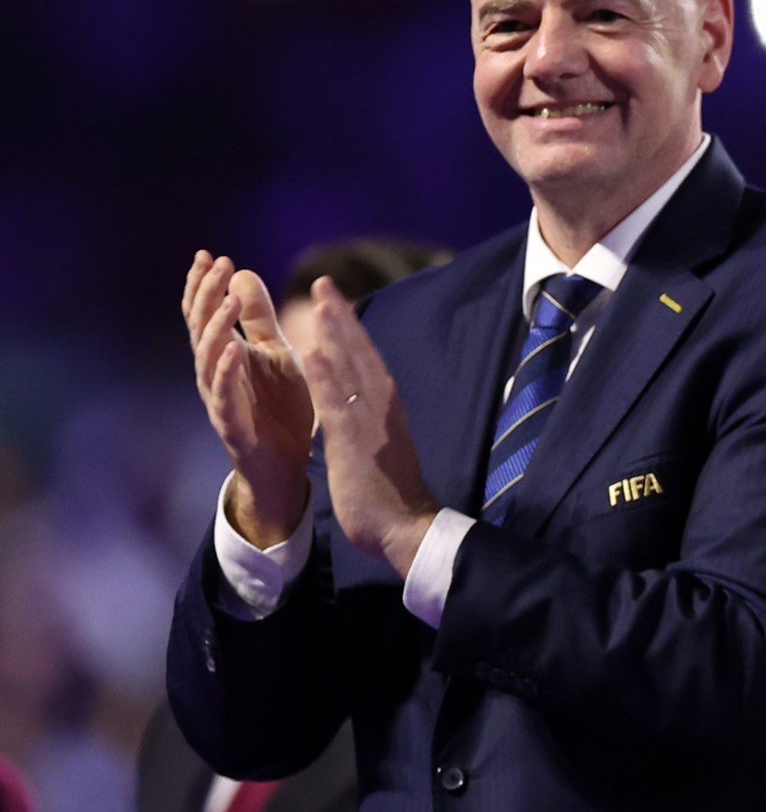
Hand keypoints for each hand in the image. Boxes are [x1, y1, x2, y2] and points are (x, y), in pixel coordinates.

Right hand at [183, 252, 313, 546]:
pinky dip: (226, 372)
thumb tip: (241, 272)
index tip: (209, 254)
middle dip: (206, 295)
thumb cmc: (278, 406)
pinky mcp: (231, 423)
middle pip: (201, 327)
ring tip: (225, 300)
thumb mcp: (273, 353)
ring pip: (206, 358)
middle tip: (215, 264)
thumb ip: (258, 317)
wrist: (286, 464)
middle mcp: (215, 373)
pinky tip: (233, 350)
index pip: (206, 313)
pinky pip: (223, 395)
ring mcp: (219, 398)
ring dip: (216, 327)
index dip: (204, 284)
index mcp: (225, 354)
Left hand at [293, 280, 441, 577]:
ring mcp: (371, 426)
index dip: (349, 330)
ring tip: (321, 300)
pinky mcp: (357, 446)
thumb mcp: (378, 448)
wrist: (406, 530)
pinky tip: (312, 353)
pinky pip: (338, 406)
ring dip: (337, 335)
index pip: (366, 362)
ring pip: (352, 372)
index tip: (334, 301)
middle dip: (342, 318)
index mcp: (385, 411)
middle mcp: (382, 410)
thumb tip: (356, 405)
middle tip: (325, 282)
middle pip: (361, 355)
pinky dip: (326, 378)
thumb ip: (366, 423)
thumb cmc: (390, 494)